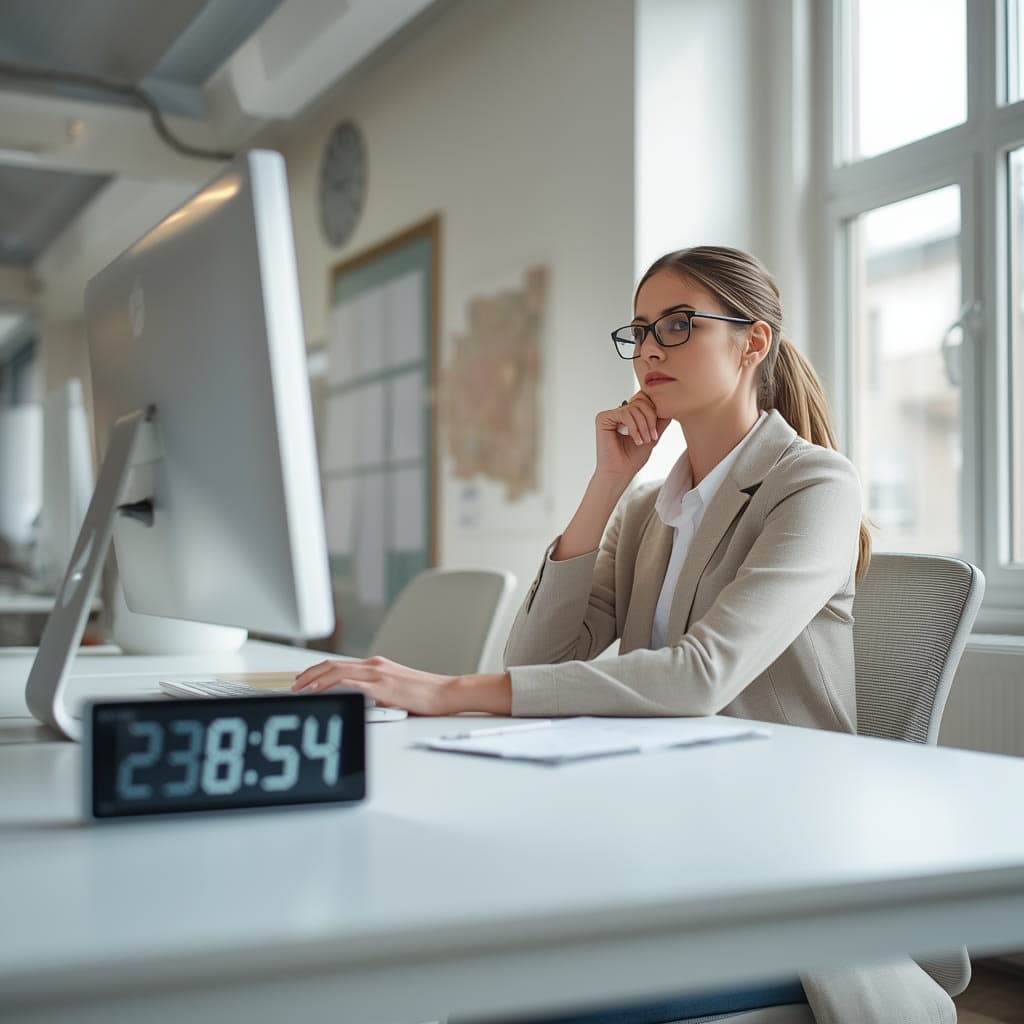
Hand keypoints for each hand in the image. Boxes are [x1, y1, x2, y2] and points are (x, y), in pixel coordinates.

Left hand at [292, 656, 452, 715]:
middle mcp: (374, 665)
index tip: (302, 680)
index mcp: (375, 665)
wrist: (445, 693)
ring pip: (337, 671)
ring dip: (314, 681)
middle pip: (332, 665)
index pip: (338, 664)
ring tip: (301, 691)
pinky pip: (351, 684)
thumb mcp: (393, 688)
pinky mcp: (383, 687)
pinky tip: (322, 694)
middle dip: (308, 675)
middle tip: (294, 686)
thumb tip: (354, 699)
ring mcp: (378, 675)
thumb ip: (373, 689)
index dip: (316, 671)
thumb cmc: (423, 694)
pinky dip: (332, 687)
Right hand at [594, 391, 670, 478]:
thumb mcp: (652, 436)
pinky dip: (634, 427)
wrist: (620, 473)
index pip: (644, 402)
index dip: (654, 413)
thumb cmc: (632, 459)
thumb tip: (670, 406)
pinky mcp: (603, 418)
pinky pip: (624, 413)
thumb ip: (660, 421)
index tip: (656, 433)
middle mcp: (617, 413)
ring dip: (643, 426)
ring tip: (643, 441)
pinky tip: (635, 440)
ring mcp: (610, 415)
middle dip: (650, 419)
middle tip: (652, 437)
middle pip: (640, 402)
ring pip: (633, 408)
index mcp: (628, 416)